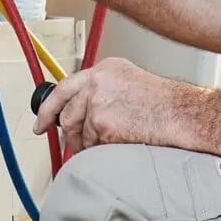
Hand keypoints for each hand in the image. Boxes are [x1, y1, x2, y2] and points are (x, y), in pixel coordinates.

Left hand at [34, 56, 191, 157]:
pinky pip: (92, 144)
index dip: (48, 108)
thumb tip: (83, 111)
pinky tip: (117, 145)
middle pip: (67, 112)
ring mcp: (97, 102)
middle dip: (67, 134)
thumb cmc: (164, 104)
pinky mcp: (102, 123)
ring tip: (107, 144)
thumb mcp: (130, 83)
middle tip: (71, 145)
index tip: (40, 122)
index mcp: (104, 69)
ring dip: (88, 144)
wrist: (180, 114)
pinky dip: (101, 150)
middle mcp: (97, 81)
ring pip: (78, 132)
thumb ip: (104, 91)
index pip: (65, 87)